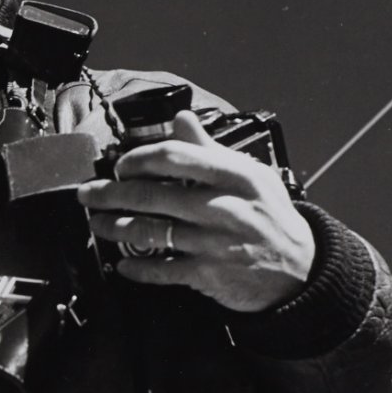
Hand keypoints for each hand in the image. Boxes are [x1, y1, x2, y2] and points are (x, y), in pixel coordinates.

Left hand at [77, 110, 314, 311]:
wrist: (302, 269)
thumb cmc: (270, 215)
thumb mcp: (250, 175)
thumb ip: (209, 149)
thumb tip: (181, 118)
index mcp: (233, 176)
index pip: (174, 157)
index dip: (139, 159)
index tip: (120, 165)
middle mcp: (223, 207)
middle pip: (152, 195)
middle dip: (111, 194)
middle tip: (89, 194)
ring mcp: (215, 242)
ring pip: (151, 232)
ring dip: (115, 228)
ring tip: (97, 224)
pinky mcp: (210, 274)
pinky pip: (163, 270)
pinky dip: (138, 268)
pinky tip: (122, 263)